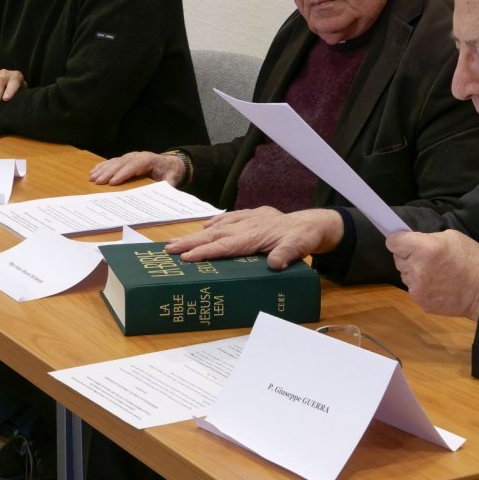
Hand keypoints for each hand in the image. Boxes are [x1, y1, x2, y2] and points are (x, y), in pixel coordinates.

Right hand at [90, 152, 184, 185]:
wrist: (171, 163)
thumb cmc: (170, 172)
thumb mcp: (172, 179)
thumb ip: (168, 186)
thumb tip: (162, 194)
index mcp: (149, 160)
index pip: (134, 166)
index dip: (123, 174)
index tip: (113, 182)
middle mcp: (138, 156)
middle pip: (121, 163)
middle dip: (108, 172)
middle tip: (97, 182)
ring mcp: (131, 156)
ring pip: (115, 161)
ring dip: (102, 169)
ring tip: (92, 178)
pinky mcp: (126, 159)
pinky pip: (113, 161)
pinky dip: (103, 166)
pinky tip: (94, 171)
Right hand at [167, 207, 343, 268]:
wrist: (311, 223)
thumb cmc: (303, 237)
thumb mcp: (299, 247)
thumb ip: (287, 254)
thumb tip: (275, 264)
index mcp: (255, 234)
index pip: (225, 245)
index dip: (205, 251)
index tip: (186, 257)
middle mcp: (247, 224)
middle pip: (214, 234)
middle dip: (190, 242)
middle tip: (168, 250)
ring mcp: (247, 218)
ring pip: (217, 226)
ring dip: (196, 234)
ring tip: (176, 242)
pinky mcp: (250, 215)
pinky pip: (227, 218)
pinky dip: (214, 222)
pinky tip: (204, 226)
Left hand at [387, 229, 478, 320]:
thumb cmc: (472, 260)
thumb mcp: (452, 237)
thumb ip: (428, 238)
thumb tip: (413, 241)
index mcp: (424, 248)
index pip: (393, 242)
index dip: (397, 240)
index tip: (403, 240)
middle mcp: (417, 268)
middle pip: (397, 258)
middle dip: (407, 255)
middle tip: (425, 256)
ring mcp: (417, 288)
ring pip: (404, 274)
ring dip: (413, 271)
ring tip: (433, 271)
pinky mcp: (420, 302)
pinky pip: (412, 289)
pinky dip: (420, 285)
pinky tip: (436, 284)